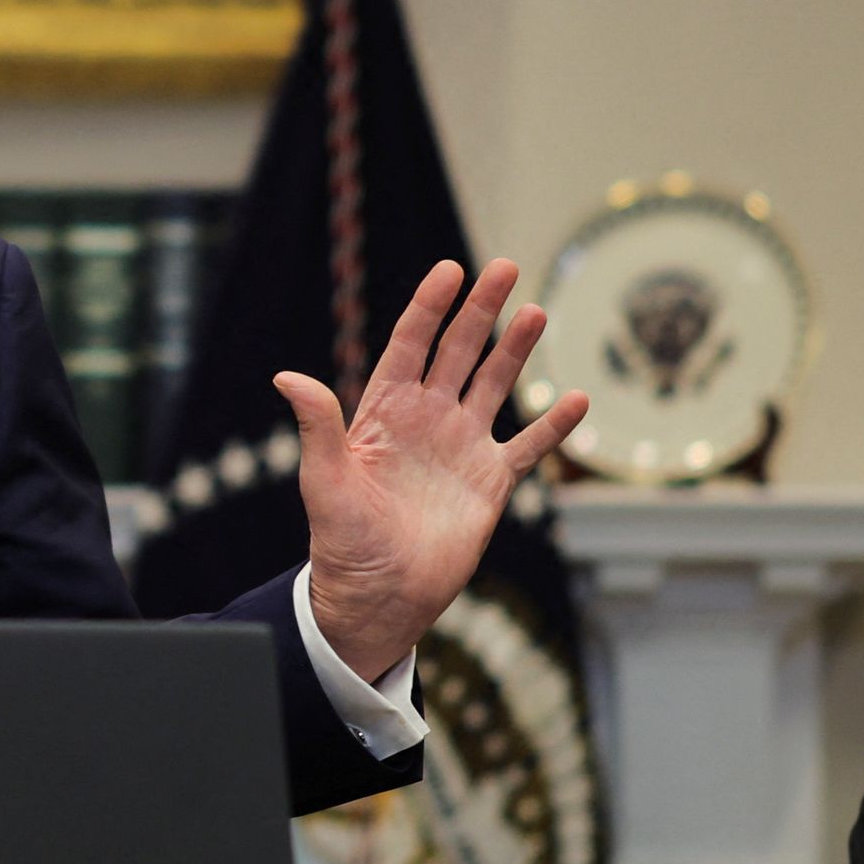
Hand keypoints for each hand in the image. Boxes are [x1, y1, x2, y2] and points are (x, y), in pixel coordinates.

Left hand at [278, 259, 588, 678]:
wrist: (379, 596)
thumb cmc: (342, 541)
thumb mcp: (324, 480)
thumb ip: (317, 426)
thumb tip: (286, 377)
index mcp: (383, 412)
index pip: (410, 345)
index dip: (429, 307)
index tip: (448, 271)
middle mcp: (426, 420)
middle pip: (457, 351)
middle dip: (480, 310)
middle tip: (505, 267)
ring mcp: (461, 447)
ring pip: (494, 385)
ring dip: (515, 350)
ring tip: (537, 312)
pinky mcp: (490, 481)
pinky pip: (529, 445)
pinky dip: (554, 425)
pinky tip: (578, 399)